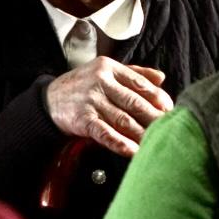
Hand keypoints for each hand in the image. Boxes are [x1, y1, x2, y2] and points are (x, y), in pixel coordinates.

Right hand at [45, 58, 173, 156]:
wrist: (48, 100)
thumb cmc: (82, 86)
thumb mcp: (105, 71)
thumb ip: (134, 73)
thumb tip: (161, 78)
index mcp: (109, 68)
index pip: (140, 83)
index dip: (158, 97)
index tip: (170, 109)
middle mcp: (100, 81)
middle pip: (134, 102)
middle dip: (154, 117)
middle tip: (168, 128)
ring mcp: (91, 101)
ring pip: (123, 119)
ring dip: (142, 133)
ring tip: (156, 142)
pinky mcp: (82, 119)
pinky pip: (106, 133)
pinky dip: (121, 143)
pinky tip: (133, 151)